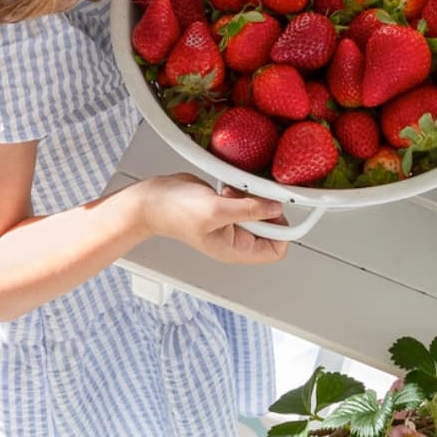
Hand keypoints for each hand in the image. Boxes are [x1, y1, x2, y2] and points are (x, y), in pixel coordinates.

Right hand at [136, 174, 288, 264]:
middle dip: (265, 208)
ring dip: (253, 196)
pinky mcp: (229, 206)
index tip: (276, 209)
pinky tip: (227, 187)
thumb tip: (277, 208)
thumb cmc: (175, 212)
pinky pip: (249, 197)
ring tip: (234, 193)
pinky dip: (243, 189)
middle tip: (251, 197)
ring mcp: (233, 222)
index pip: (277, 249)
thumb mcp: (216, 211)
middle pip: (273, 227)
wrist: (154, 198)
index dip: (281, 230)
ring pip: (262, 210)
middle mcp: (237, 238)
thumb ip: (249, 210)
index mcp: (236, 249)